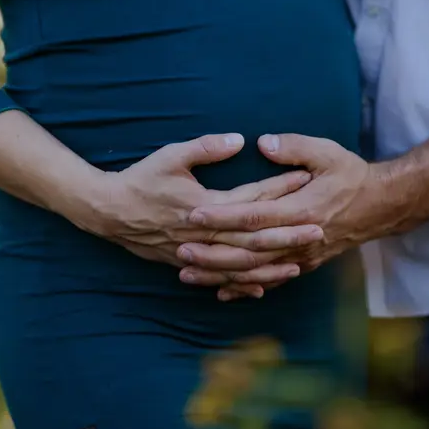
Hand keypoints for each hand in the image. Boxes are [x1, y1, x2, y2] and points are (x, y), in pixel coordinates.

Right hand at [77, 133, 324, 287]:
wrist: (109, 212)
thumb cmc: (141, 179)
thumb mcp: (170, 155)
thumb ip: (205, 148)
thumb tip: (239, 140)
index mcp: (204, 205)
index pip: (250, 198)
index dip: (279, 188)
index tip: (306, 178)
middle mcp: (204, 234)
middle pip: (254, 238)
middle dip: (288, 234)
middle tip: (320, 228)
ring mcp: (196, 253)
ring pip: (241, 266)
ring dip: (272, 265)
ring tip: (301, 261)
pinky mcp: (187, 264)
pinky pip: (220, 280)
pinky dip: (242, 285)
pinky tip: (263, 288)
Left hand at [176, 134, 405, 298]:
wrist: (382, 206)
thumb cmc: (352, 175)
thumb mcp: (328, 152)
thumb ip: (294, 147)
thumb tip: (263, 143)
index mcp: (301, 209)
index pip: (254, 215)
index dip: (223, 216)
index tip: (194, 213)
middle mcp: (299, 238)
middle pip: (248, 251)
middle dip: (212, 252)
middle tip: (180, 248)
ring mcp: (301, 256)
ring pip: (254, 272)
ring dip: (220, 275)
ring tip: (187, 274)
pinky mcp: (304, 264)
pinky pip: (270, 281)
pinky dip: (244, 289)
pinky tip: (220, 292)